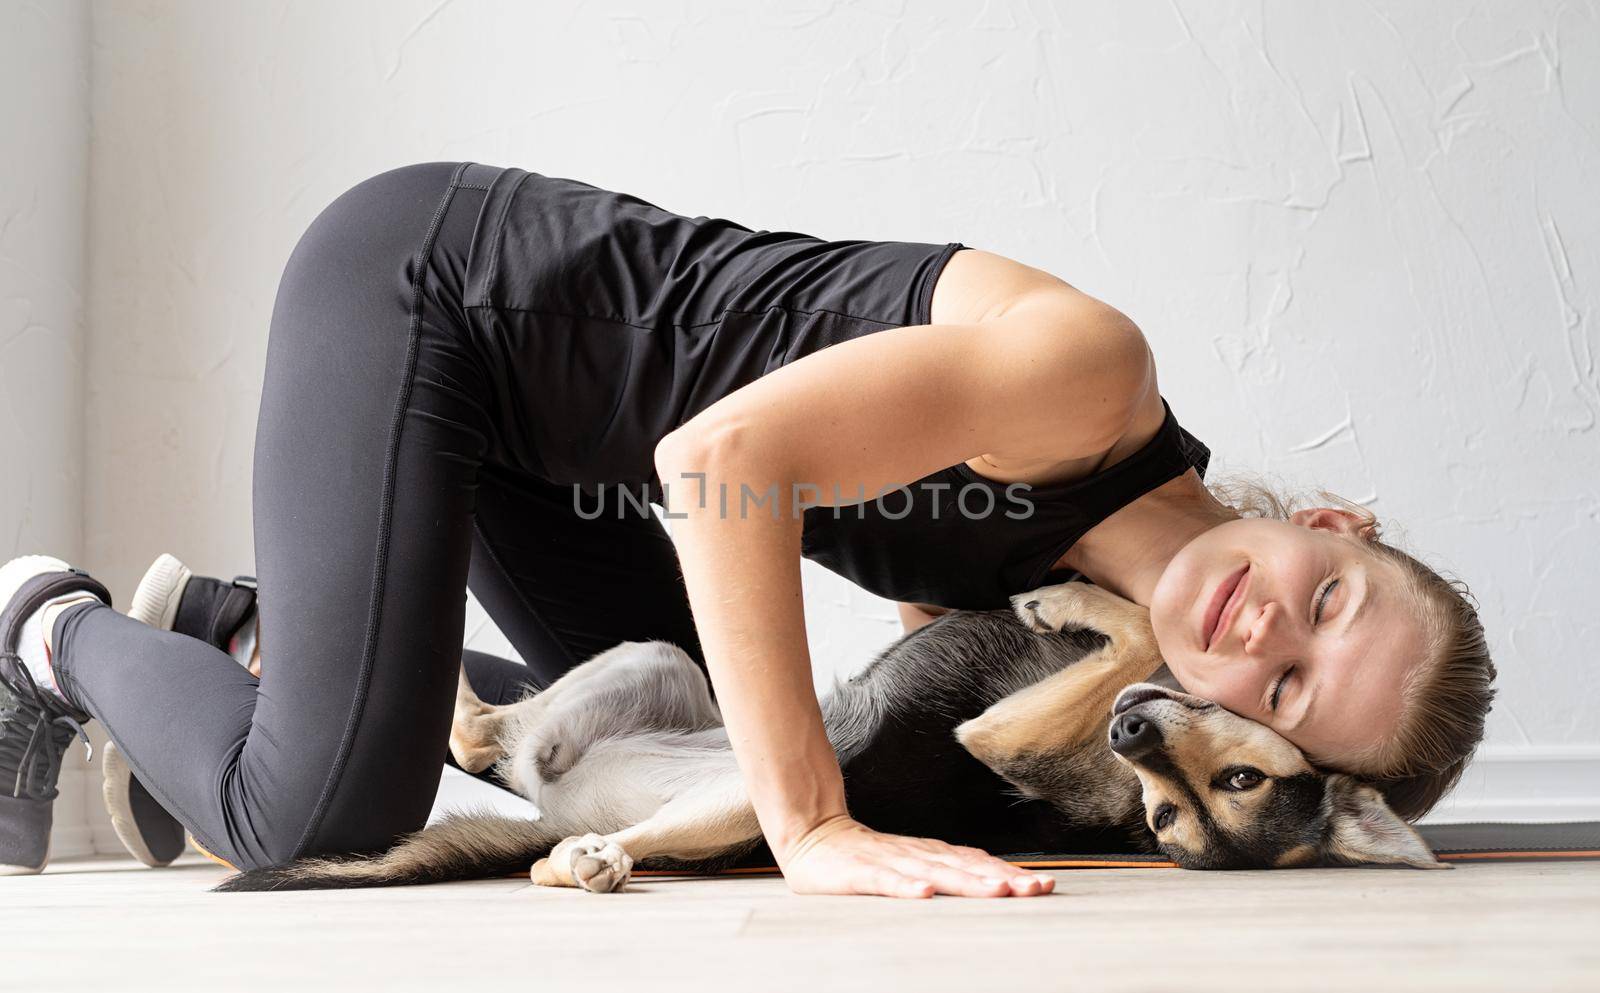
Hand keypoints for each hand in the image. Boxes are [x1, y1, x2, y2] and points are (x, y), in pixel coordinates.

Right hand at [778, 815, 1055, 898]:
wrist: (812, 835)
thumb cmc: (867, 857)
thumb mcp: (913, 864)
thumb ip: (949, 871)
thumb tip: (998, 880)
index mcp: (930, 855)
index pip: (977, 863)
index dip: (1010, 873)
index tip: (1043, 885)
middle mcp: (916, 855)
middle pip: (965, 868)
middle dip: (1002, 879)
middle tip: (1034, 888)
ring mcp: (888, 862)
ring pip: (933, 873)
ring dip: (967, 882)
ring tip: (996, 891)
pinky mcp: (859, 872)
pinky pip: (885, 881)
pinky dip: (905, 887)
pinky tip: (923, 895)